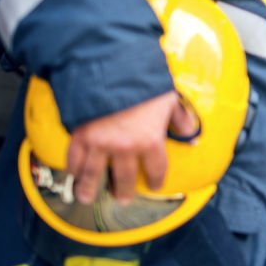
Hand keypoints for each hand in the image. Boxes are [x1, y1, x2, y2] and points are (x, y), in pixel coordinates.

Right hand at [67, 91, 197, 205]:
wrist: (111, 66)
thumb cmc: (144, 83)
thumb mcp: (169, 100)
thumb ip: (181, 120)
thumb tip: (193, 138)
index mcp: (150, 141)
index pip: (156, 170)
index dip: (156, 181)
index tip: (154, 186)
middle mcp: (126, 148)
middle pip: (125, 179)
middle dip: (123, 191)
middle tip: (122, 199)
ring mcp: (101, 144)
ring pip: (94, 175)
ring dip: (90, 188)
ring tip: (88, 197)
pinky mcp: (80, 135)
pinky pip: (74, 159)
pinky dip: (73, 168)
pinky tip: (74, 173)